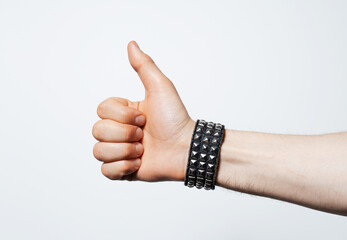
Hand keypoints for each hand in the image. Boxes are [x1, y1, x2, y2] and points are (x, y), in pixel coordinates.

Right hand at [92, 41, 194, 181]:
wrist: (186, 149)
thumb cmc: (175, 118)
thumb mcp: (160, 88)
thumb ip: (144, 66)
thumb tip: (131, 44)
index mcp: (123, 113)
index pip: (101, 110)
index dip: (122, 116)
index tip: (144, 118)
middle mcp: (119, 131)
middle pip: (97, 131)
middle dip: (125, 134)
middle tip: (145, 135)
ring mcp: (120, 151)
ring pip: (98, 151)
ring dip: (124, 151)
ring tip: (143, 151)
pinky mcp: (123, 171)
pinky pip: (105, 171)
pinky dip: (123, 168)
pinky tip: (139, 163)